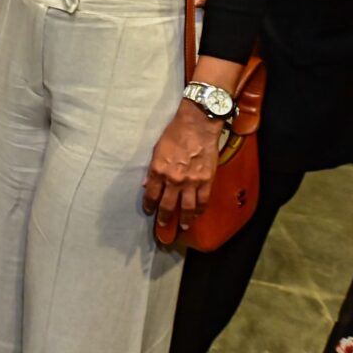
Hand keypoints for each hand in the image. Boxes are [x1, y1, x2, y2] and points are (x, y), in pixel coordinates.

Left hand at [143, 101, 222, 232]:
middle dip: (164, 218)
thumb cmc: (174, 134)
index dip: (149, 205)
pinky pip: (204, 200)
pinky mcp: (207, 180)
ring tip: (183, 226)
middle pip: (168, 205)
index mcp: (158, 170)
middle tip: (163, 225)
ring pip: (188, 207)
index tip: (148, 211)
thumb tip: (145, 184)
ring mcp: (192, 181)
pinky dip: (201, 210)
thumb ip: (152, 170)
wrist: (198, 126)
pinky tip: (198, 214)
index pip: (151, 194)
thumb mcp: (156, 149)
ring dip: (185, 219)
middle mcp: (174, 179)